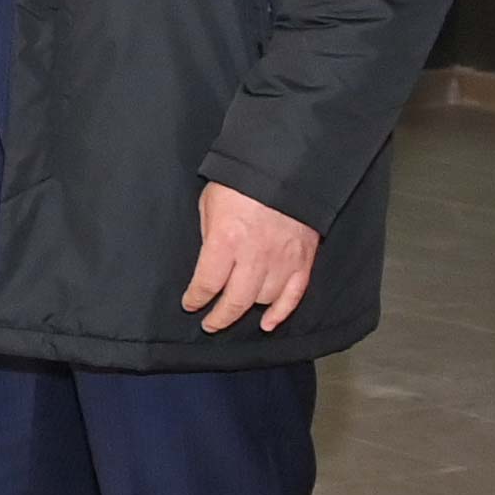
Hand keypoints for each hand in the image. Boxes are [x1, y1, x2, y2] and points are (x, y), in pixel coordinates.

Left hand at [184, 179, 320, 332]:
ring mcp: (282, 260)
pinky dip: (281, 313)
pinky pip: (294, 296)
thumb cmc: (241, 184)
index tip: (190, 304)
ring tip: (235, 313)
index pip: (207, 283)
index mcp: (226, 241)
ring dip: (247, 310)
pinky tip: (268, 324)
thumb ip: (209, 237)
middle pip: (235, 301)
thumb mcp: (210, 205)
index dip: (196, 299)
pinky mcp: (304, 260)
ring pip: (263, 300)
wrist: (285, 169)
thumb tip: (209, 263)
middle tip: (210, 324)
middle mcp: (254, 256)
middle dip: (219, 317)